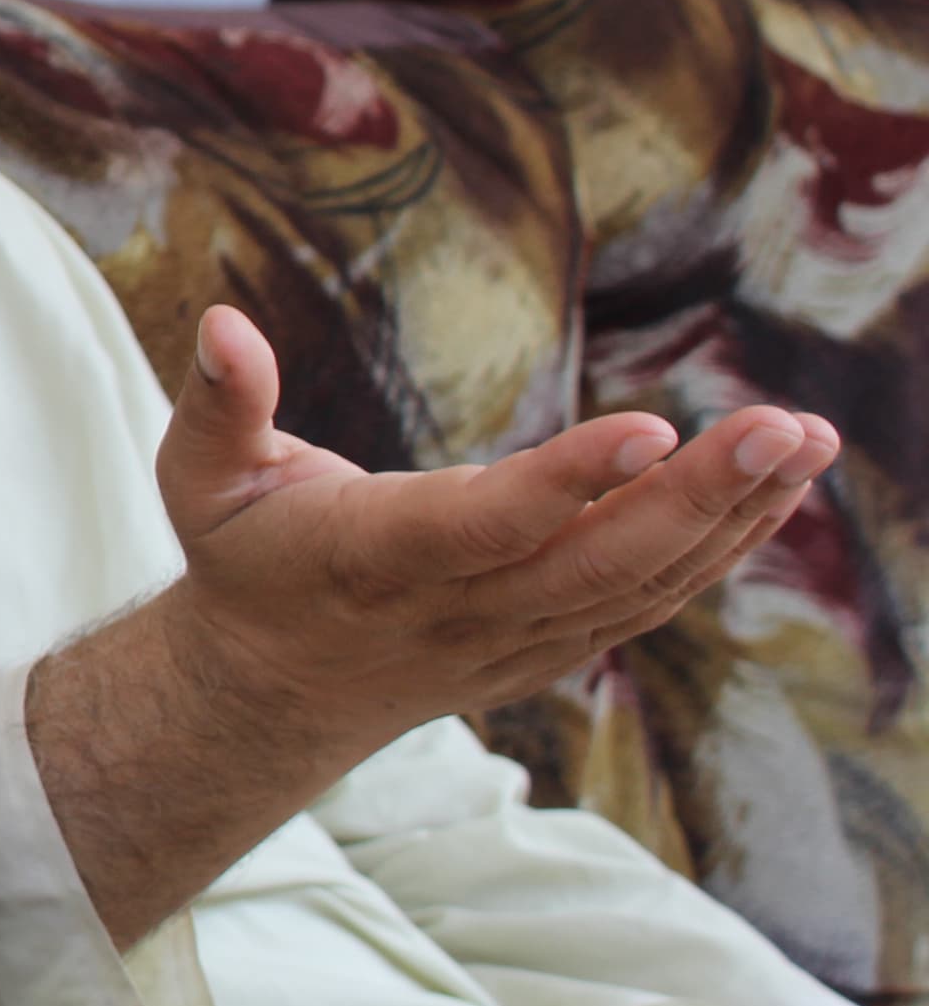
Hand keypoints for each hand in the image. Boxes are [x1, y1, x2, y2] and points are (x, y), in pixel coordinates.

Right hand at [153, 306, 831, 762]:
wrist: (273, 685)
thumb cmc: (242, 554)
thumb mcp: (201, 477)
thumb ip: (217, 401)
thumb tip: (220, 321)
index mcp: (376, 559)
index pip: (487, 525)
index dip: (569, 482)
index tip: (654, 428)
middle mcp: (459, 610)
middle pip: (596, 564)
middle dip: (698, 496)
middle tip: (782, 425)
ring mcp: (515, 638)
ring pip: (640, 586)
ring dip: (733, 517)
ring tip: (804, 438)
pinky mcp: (552, 645)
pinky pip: (649, 601)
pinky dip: (720, 549)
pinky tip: (777, 489)